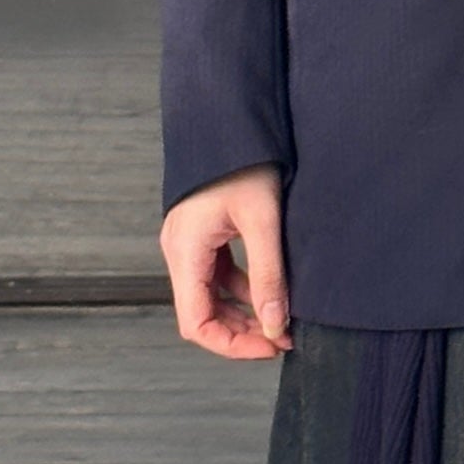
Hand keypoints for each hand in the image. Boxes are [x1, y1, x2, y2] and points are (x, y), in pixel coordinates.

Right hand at [160, 166, 291, 360]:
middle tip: (284, 337)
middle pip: (203, 314)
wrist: (231, 118)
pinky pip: (217, 275)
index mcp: (185, 251)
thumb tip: (275, 325)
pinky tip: (271, 291)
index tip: (271, 345)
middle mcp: (180, 251)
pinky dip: (242, 289)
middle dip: (242, 332)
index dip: (233, 344)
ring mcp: (189, 243)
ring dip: (244, 312)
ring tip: (282, 318)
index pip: (196, 323)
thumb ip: (268, 275)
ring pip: (211, 296)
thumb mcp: (263, 221)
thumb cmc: (245, 161)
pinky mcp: (203, 234)